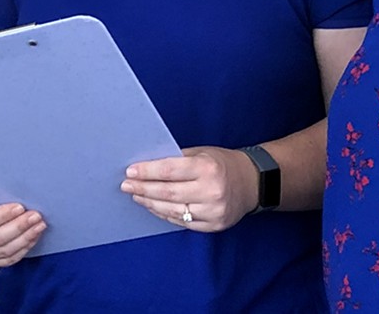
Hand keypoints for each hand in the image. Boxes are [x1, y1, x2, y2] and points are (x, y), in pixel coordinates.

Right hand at [0, 200, 45, 266]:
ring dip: (25, 238)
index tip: (20, 207)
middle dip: (19, 227)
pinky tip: (33, 238)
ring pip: (4, 250)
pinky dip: (23, 249)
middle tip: (35, 216)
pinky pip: (9, 260)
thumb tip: (20, 194)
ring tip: (39, 226)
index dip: (3, 215)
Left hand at [119, 146, 257, 231]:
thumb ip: (177, 160)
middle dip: (143, 189)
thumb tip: (146, 166)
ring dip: (150, 203)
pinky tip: (154, 207)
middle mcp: (211, 191)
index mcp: (207, 168)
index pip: (169, 171)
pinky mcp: (215, 225)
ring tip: (137, 196)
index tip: (130, 172)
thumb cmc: (222, 164)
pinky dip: (165, 214)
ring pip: (173, 210)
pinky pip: (183, 222)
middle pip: (167, 192)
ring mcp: (214, 211)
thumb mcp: (202, 153)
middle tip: (126, 186)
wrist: (253, 183)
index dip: (146, 172)